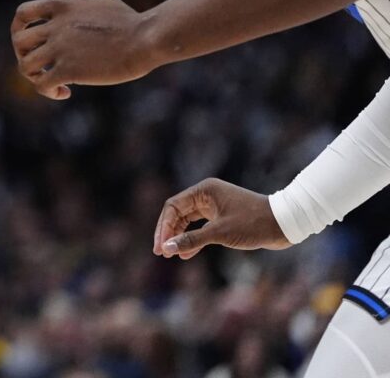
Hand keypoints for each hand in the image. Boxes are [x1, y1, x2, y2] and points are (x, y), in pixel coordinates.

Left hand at [10, 0, 154, 98]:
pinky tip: (64, 93)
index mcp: (61, 5)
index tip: (31, 42)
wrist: (146, 38)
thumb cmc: (133, 22)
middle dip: (25, 55)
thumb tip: (100, 0)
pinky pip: (42, 84)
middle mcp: (55, 24)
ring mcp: (59, 47)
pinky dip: (47, 91)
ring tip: (52, 82)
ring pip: (25, 66)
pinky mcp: (68, 69)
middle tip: (42, 66)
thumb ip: (92, 2)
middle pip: (19, 42)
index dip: (20, 29)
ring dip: (34, 76)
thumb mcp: (107, 2)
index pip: (22, 13)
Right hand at [154, 177, 290, 258]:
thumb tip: (167, 248)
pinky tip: (187, 253)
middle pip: (178, 213)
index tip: (160, 247)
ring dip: (180, 237)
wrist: (285, 224)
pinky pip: (201, 226)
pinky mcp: (223, 216)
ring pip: (188, 221)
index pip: (173, 207)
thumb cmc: (253, 224)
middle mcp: (207, 195)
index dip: (164, 227)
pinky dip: (194, 239)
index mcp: (204, 191)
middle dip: (169, 233)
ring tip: (170, 254)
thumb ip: (191, 240)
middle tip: (161, 252)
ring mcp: (215, 205)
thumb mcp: (220, 233)